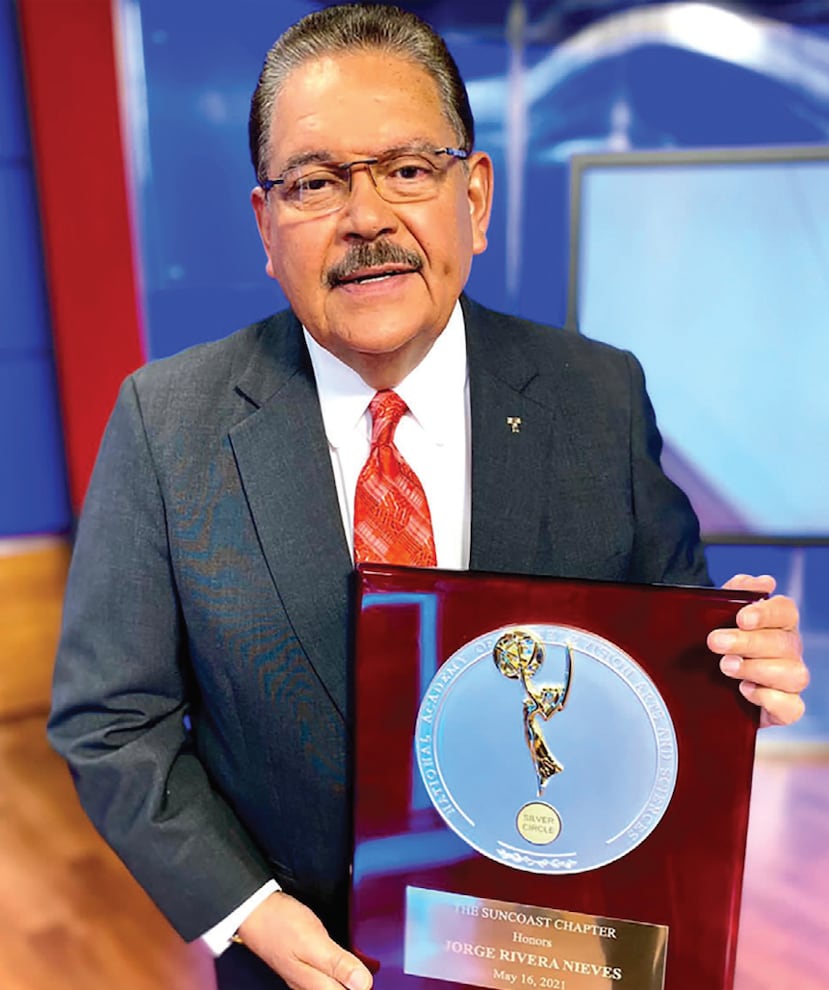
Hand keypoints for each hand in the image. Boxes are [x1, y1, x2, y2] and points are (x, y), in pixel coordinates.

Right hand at [237, 891, 371, 989]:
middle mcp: (310, 986)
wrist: (254, 911)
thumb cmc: (279, 924)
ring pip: (335, 986)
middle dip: (360, 984)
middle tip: (377, 969)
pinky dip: (345, 970)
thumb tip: (363, 984)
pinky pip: (329, 976)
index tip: (379, 976)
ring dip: (353, 979)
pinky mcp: (304, 966)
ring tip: (372, 967)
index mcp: (315, 985)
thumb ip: (338, 963)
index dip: (364, 986)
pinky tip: (354, 961)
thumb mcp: (314, 941)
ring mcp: (305, 977)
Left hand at [708, 574, 808, 727]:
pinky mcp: (784, 708)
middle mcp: (788, 650)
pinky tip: (745, 691)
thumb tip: (764, 581)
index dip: (766, 613)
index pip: (786, 611)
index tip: (740, 618)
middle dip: (748, 642)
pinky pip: (792, 707)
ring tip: (726, 666)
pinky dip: (770, 699)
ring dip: (758, 669)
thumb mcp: (716, 615)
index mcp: (777, 623)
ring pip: (794, 674)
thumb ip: (735, 592)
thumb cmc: (717, 645)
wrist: (705, 684)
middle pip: (784, 643)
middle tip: (715, 642)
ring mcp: (789, 680)